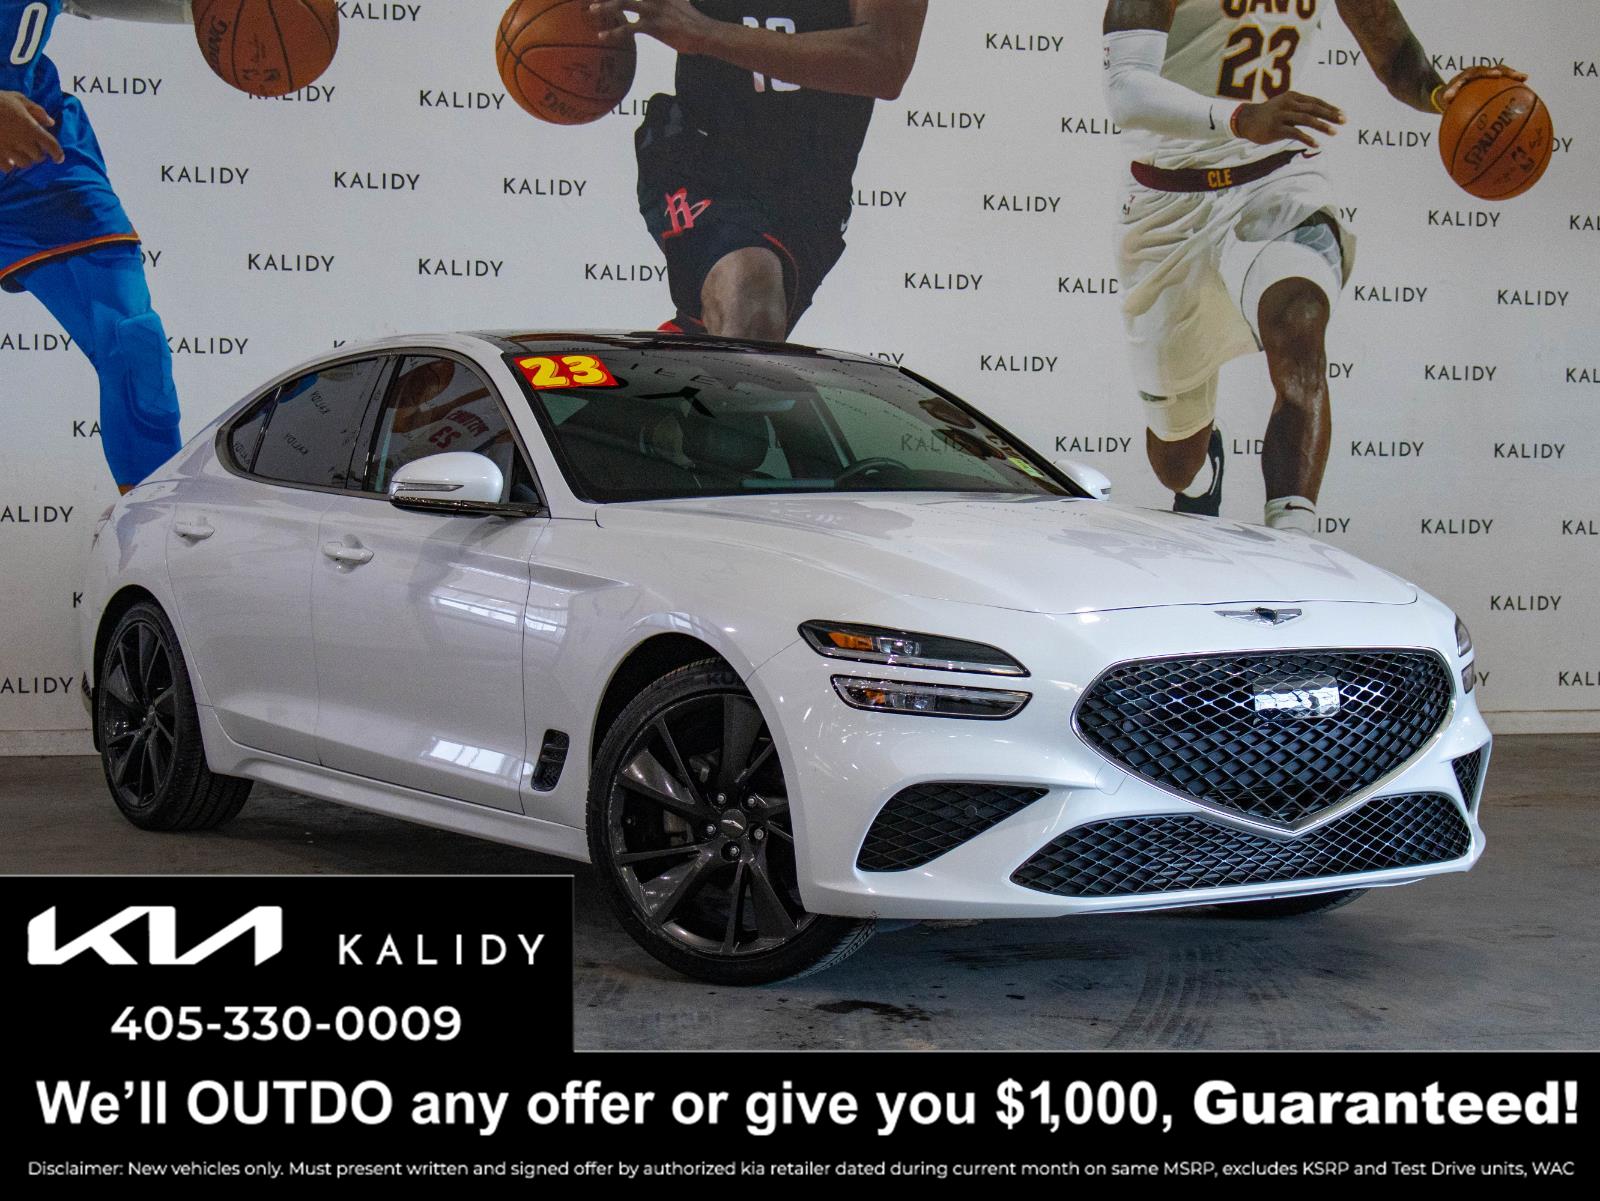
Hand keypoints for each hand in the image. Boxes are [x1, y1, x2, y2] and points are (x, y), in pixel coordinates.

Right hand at [0, 91, 62, 173]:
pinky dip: (10, 164)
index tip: (58, 158)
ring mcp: (8, 150)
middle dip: (37, 154)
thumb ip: (36, 111)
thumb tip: (50, 123)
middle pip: (38, 157)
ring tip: (19, 152)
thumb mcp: (18, 99)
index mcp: (30, 128)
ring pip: (24, 164)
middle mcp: (22, 141)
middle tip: (32, 148)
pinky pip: (9, 168)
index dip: (58, 153)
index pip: (51, 146)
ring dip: (24, 159)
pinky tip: (7, 156)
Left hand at [589, 0, 717, 54]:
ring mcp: (653, 9)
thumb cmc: (690, 19)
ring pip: (624, 4)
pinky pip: (629, 29)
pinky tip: (602, 36)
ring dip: (606, 7)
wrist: (703, 32)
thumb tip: (659, 3)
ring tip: (591, 10)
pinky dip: (613, 33)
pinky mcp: (653, 26)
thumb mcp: (679, 0)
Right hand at [1232, 90, 1344, 148]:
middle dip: (1331, 115)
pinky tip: (1317, 144)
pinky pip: (1295, 133)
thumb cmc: (1269, 115)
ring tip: (1334, 132)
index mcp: (1293, 96)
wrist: (1246, 120)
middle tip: (1344, 121)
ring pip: (1306, 119)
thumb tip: (1321, 114)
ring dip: (1322, 126)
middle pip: (1314, 108)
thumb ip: (1301, 108)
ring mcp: (1281, 115)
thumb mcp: (1285, 106)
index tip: (1343, 115)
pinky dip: (1307, 139)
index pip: (1316, 101)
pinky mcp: (1275, 128)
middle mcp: (1288, 104)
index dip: (1330, 108)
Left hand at [1438, 64, 1528, 109]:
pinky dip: (1512, 83)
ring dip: (1512, 74)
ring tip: (1524, 78)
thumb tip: (1447, 99)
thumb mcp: (1444, 97)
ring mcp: (1487, 75)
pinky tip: (1524, 88)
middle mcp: (1479, 72)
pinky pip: (1503, 82)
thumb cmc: (1446, 97)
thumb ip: (1447, 97)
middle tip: (1516, 75)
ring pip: (1502, 72)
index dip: (1487, 72)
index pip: (1478, 71)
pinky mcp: (1492, 81)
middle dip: (1505, 71)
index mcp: (1467, 75)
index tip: (1496, 75)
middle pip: (1495, 69)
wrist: (1449, 93)